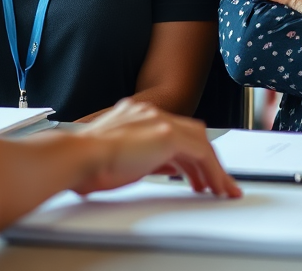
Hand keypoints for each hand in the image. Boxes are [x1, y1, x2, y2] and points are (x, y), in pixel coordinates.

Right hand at [73, 99, 240, 198]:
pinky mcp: (167, 134)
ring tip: (219, 188)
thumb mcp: (125, 161)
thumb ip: (150, 160)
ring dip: (212, 167)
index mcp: (135, 116)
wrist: (81, 156)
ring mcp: (159, 120)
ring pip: (200, 141)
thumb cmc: (90, 163)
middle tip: (213, 180)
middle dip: (204, 158)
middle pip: (190, 132)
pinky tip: (215, 185)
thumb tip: (171, 169)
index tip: (194, 172)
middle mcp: (149, 113)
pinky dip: (213, 170)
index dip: (186, 153)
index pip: (172, 131)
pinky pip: (202, 152)